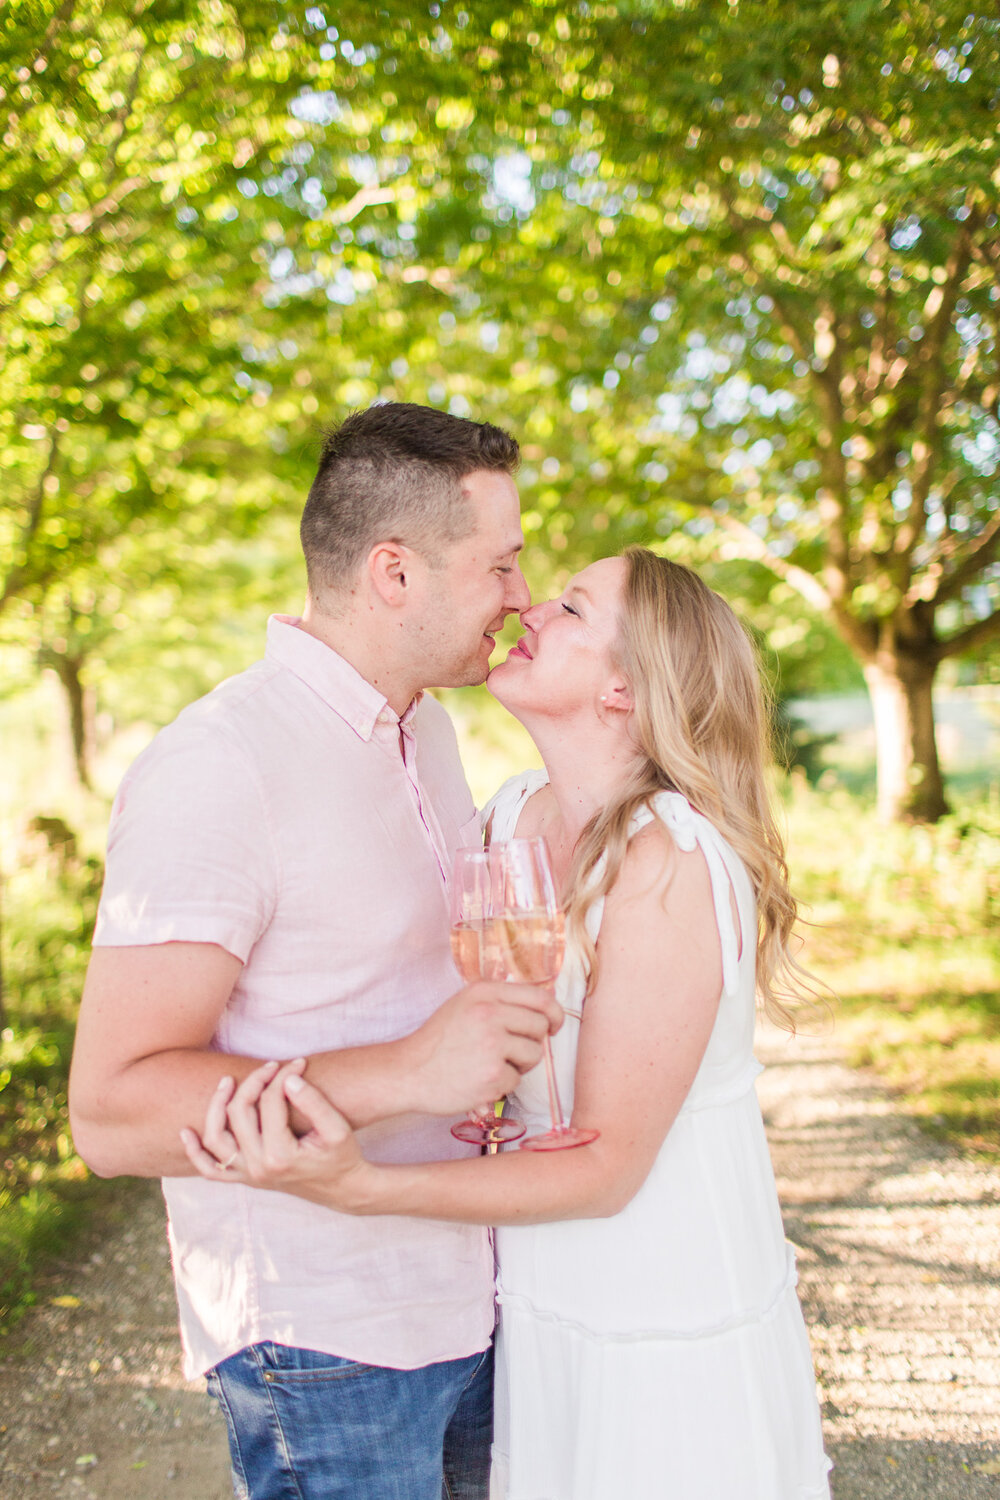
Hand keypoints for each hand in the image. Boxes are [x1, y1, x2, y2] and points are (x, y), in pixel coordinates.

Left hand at [179, 1060, 373, 1210]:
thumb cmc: (342, 1155)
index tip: (298, 1063)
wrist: (341, 1189)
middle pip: (240, 1112)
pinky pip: (210, 1170)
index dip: (283, 1075)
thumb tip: (287, 1078)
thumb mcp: (337, 1128)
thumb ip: (313, 1103)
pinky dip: (195, 1152)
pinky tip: (187, 1131)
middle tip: (271, 1066)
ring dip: (216, 1107)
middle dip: (254, 1082)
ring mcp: (248, 1175)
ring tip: (227, 1082)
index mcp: (281, 1155)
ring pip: (216, 1139)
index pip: (270, 1102)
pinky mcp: (245, 1179)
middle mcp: (258, 1167)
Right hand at [404, 979, 562, 1116]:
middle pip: (540, 1026)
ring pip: (534, 1054)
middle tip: (511, 1051)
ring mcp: (492, 1044)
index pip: (539, 997)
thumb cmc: (439, 1040)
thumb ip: (499, 1000)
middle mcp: (489, 1013)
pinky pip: (517, 1079)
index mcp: (484, 992)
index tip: (554, 1025)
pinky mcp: (492, 1075)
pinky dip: (502, 1084)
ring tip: (492, 1065)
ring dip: (520, 1064)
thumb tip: (544, 1005)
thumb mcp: (465, 1005)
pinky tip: (480, 1080)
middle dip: (533, 1041)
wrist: (409, 1072)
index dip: (554, 1013)